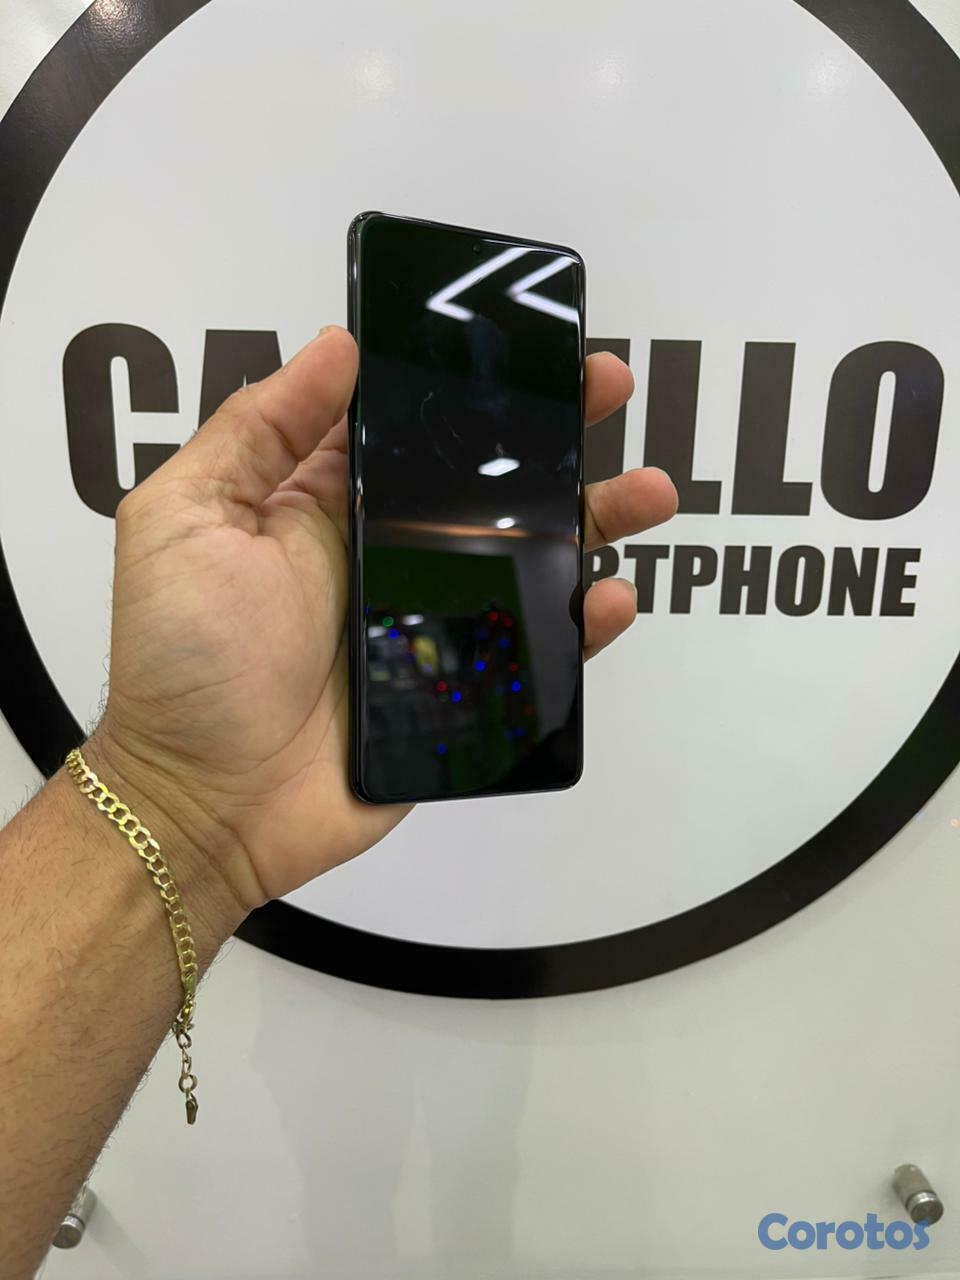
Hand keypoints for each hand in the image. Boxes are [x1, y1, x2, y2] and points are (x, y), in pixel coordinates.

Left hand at [92, 327, 675, 920]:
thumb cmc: (184, 661)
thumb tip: (336, 344)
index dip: (468, 382)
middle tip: (610, 389)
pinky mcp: (458, 691)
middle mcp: (387, 553)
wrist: (207, 804)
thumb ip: (258, 431)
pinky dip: (579, 628)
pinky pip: (533, 652)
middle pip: (486, 484)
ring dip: (591, 522)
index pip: (413, 425)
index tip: (524, 343)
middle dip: (554, 433)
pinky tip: (611, 598)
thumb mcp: (186, 520)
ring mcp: (430, 623)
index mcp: (325, 503)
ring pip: (526, 560)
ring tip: (649, 492)